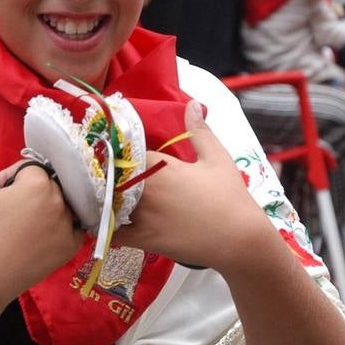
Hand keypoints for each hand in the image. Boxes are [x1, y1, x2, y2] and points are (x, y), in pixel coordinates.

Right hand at [0, 114, 83, 305]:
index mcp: (38, 184)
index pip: (31, 168)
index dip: (11, 179)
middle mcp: (60, 202)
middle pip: (49, 184)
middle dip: (30, 192)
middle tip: (6, 212)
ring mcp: (69, 226)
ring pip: (62, 202)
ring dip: (47, 207)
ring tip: (21, 225)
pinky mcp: (72, 248)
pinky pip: (74, 224)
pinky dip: (61, 224)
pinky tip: (40, 235)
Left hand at [112, 100, 268, 272]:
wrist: (240, 240)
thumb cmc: (231, 197)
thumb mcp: (217, 158)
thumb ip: (199, 131)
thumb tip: (192, 104)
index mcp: (160, 165)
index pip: (125, 153)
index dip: (121, 155)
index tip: (119, 157)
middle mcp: (146, 189)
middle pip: (111, 177)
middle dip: (108, 177)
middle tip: (107, 178)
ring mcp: (143, 215)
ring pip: (108, 203)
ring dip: (105, 200)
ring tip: (104, 198)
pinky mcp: (144, 239)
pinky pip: (113, 232)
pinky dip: (107, 226)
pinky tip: (106, 222)